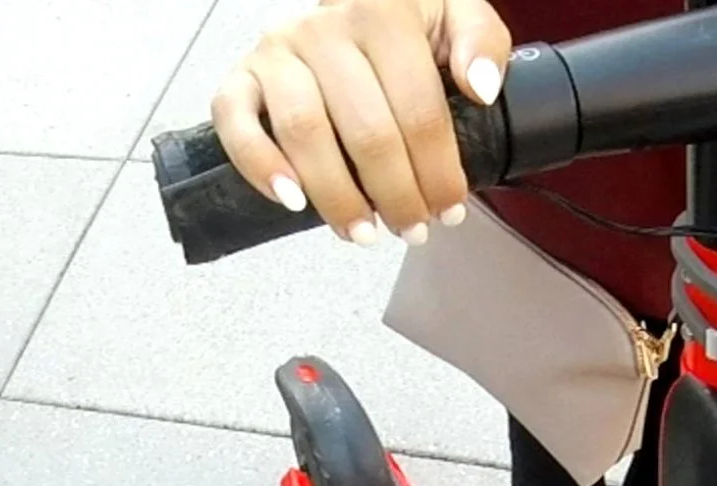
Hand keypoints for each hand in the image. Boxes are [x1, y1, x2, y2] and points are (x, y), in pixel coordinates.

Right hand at [212, 0, 511, 245]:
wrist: (347, 8)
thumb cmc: (401, 22)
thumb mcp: (454, 15)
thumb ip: (481, 41)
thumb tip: (479, 86)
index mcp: (382, 10)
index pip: (418, 108)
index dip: (438, 171)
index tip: (449, 207)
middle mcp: (324, 27)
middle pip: (366, 131)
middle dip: (395, 196)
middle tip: (412, 228)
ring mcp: (278, 51)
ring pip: (305, 134)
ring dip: (338, 196)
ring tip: (365, 232)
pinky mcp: (242, 75)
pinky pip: (235, 122)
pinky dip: (259, 166)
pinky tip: (293, 201)